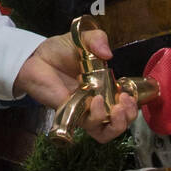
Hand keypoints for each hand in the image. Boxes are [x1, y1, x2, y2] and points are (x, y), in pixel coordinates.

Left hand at [12, 26, 136, 143]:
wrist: (36, 57)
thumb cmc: (60, 50)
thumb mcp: (83, 39)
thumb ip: (97, 39)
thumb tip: (108, 54)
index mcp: (105, 86)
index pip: (126, 103)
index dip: (133, 103)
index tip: (132, 93)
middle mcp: (98, 102)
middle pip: (120, 122)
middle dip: (129, 117)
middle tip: (126, 102)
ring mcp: (85, 111)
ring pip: (106, 132)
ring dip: (116, 124)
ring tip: (115, 108)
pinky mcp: (72, 115)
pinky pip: (88, 127)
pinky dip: (97, 119)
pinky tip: (95, 102)